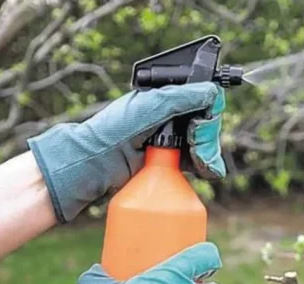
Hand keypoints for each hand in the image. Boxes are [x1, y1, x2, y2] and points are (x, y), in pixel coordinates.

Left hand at [28, 82, 226, 222]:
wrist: (93, 165)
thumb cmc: (112, 132)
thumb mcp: (147, 109)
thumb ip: (179, 98)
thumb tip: (210, 92)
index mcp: (165, 98)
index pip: (202, 100)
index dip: (208, 114)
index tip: (201, 128)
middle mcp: (170, 116)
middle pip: (206, 123)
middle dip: (207, 138)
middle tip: (199, 151)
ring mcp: (171, 139)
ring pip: (204, 143)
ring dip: (209, 154)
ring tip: (203, 166)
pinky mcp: (170, 161)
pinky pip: (197, 161)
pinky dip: (206, 165)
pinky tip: (206, 170)